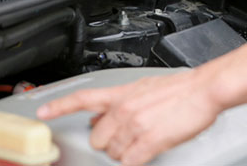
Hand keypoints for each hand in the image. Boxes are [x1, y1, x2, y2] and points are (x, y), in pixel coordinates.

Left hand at [36, 69, 222, 164]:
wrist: (204, 90)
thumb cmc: (180, 89)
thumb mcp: (142, 89)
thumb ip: (118, 102)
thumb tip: (99, 114)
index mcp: (121, 94)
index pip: (83, 98)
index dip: (59, 106)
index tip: (43, 112)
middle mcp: (123, 109)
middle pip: (97, 138)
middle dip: (109, 143)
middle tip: (126, 138)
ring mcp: (135, 126)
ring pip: (114, 153)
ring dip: (125, 153)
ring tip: (144, 141)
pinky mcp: (149, 141)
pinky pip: (130, 162)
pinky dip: (135, 162)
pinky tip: (144, 154)